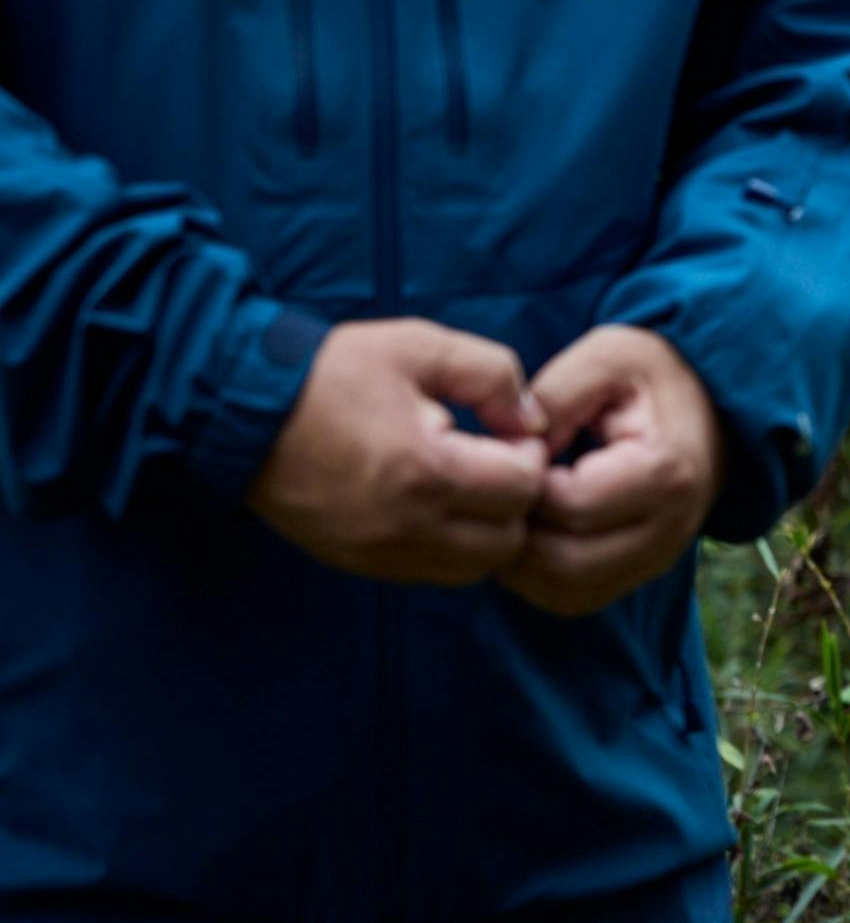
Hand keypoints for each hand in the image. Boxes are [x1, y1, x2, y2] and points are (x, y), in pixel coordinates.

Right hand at [248, 319, 551, 583]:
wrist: (244, 409)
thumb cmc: (335, 372)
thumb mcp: (420, 347)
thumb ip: (492, 375)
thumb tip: (533, 420)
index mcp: (424, 470)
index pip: (523, 489)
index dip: (530, 457)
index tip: (507, 434)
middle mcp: (404, 526)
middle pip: (507, 541)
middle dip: (515, 501)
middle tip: (495, 462)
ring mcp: (377, 552)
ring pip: (472, 568)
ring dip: (487, 531)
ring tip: (468, 485)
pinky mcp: (357, 562)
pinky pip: (430, 574)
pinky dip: (450, 548)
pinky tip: (435, 504)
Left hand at [498, 325, 722, 618]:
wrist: (709, 409)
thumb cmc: (650, 378)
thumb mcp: (606, 356)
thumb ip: (554, 396)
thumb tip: (511, 452)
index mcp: (665, 473)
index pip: (568, 505)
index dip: (521, 482)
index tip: (515, 449)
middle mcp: (668, 529)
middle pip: (562, 563)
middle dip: (513, 531)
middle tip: (498, 490)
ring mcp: (657, 559)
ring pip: (563, 591)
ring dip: (518, 562)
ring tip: (509, 511)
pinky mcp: (638, 574)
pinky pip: (572, 598)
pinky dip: (535, 577)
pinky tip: (527, 533)